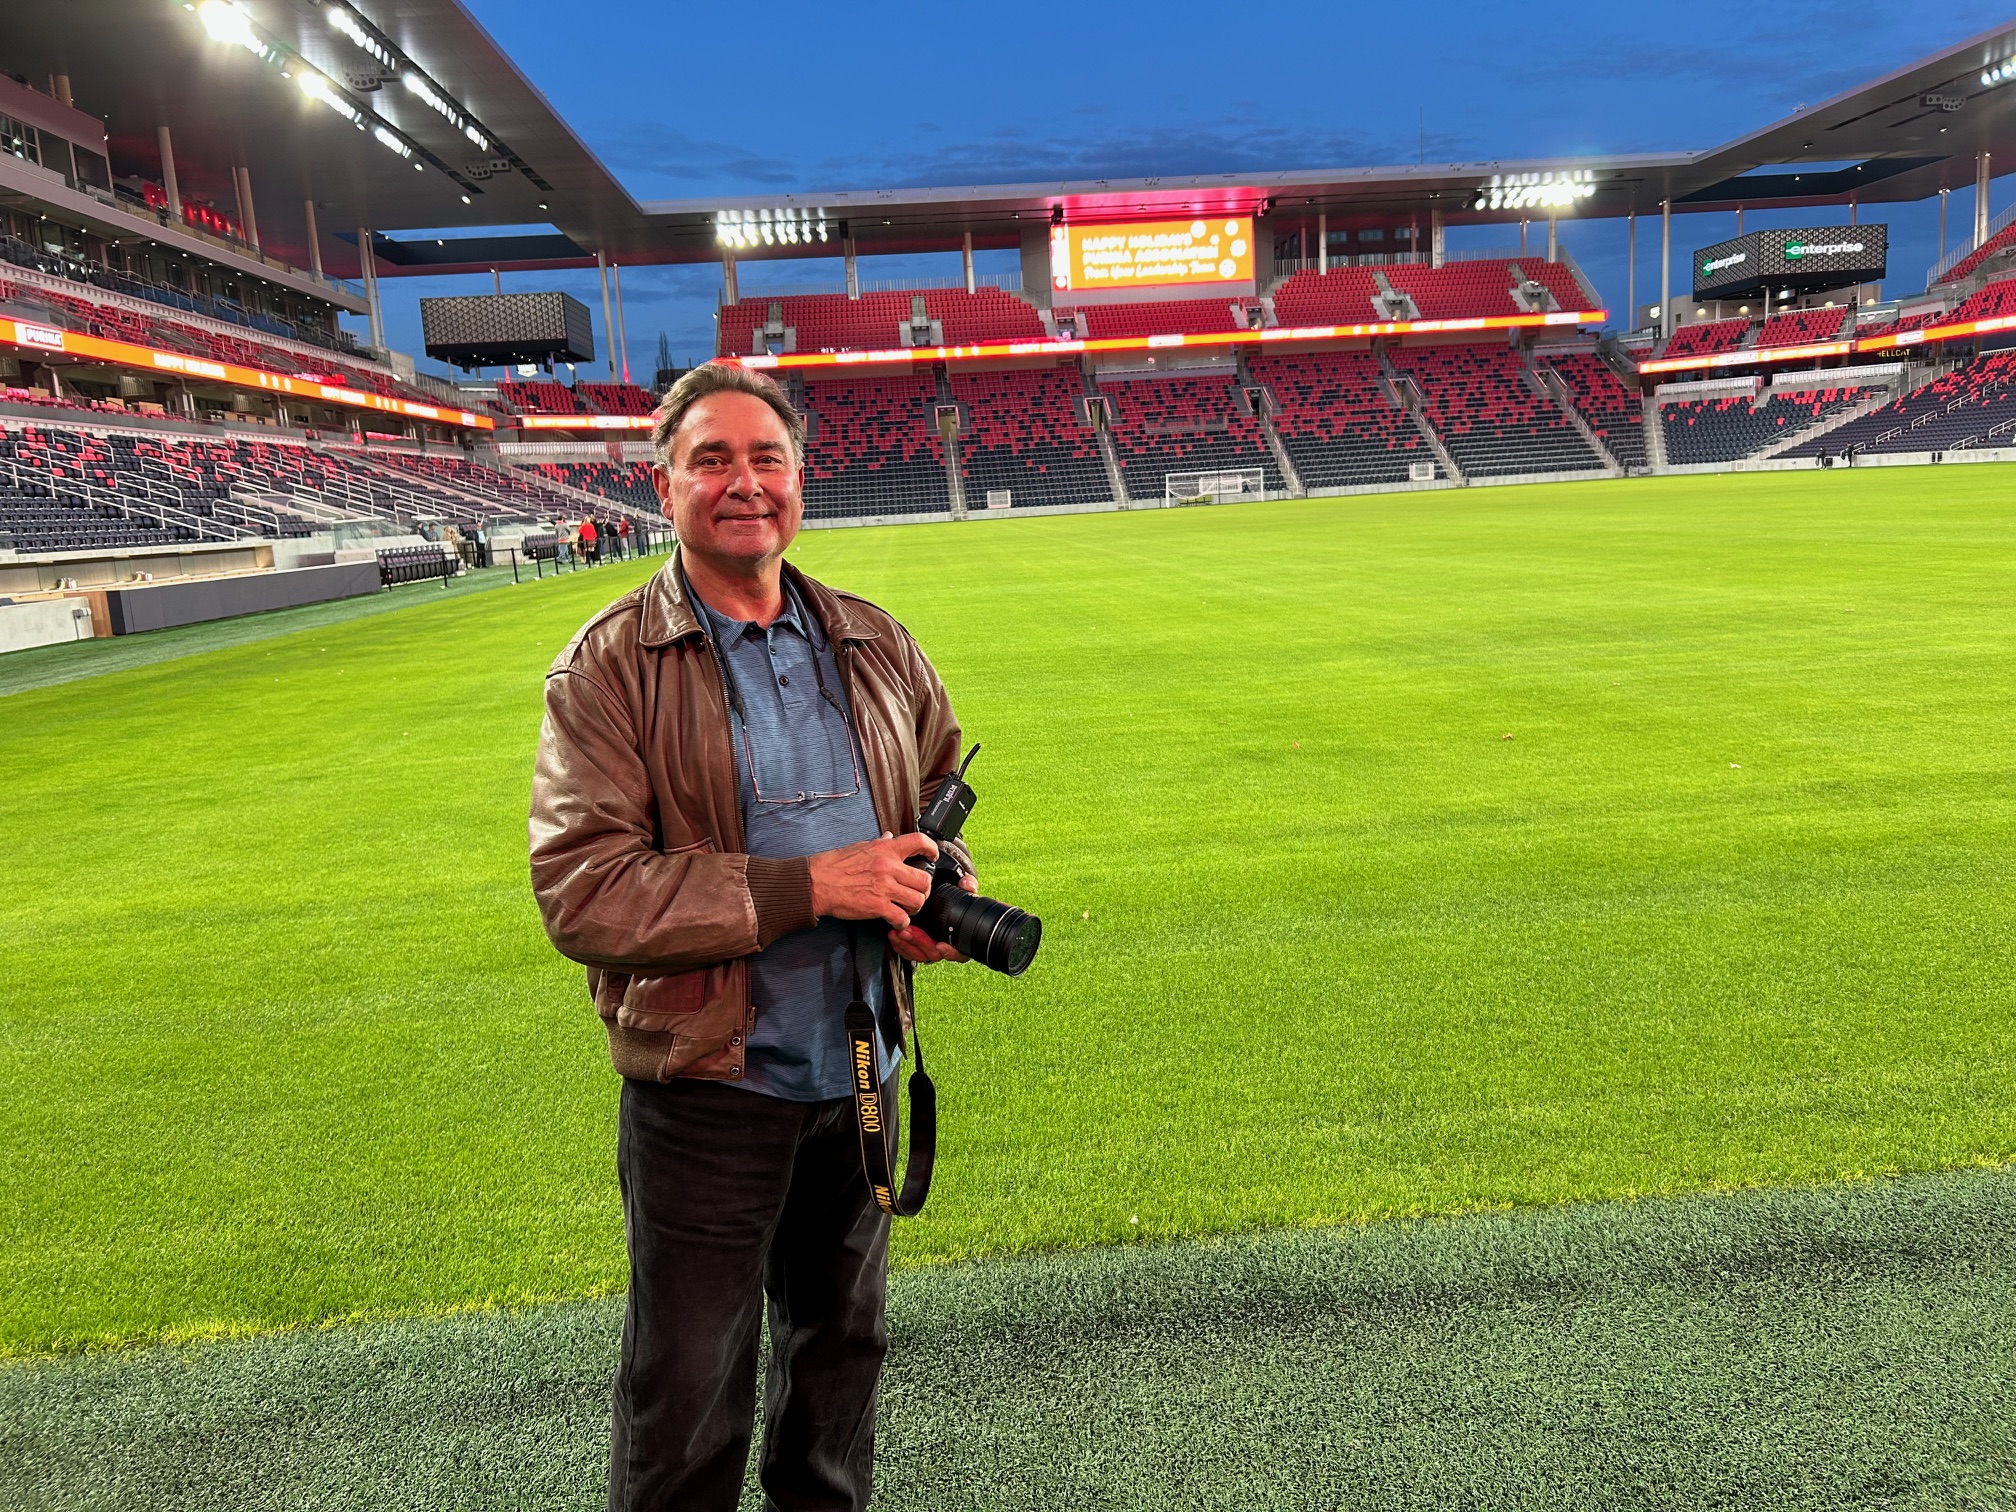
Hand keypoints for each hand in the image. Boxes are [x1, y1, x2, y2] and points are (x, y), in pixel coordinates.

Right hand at [808, 832, 937, 929]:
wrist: (816, 883)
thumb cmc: (834, 865)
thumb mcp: (859, 847)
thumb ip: (879, 844)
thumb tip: (889, 837)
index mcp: (885, 850)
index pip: (918, 841)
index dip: (931, 849)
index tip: (932, 856)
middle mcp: (888, 867)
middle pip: (924, 879)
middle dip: (923, 889)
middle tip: (916, 892)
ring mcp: (884, 887)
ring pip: (917, 900)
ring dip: (914, 907)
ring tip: (907, 908)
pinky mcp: (877, 906)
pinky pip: (901, 918)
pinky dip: (902, 922)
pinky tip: (896, 920)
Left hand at [890, 870, 975, 965]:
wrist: (937, 899)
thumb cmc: (951, 896)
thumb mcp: (961, 888)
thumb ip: (967, 884)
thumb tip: (968, 886)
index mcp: (959, 938)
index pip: (960, 953)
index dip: (951, 952)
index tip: (940, 944)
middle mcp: (945, 946)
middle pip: (934, 954)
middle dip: (920, 943)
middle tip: (908, 931)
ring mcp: (930, 948)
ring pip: (919, 955)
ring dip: (907, 944)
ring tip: (898, 931)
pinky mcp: (916, 947)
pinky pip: (908, 953)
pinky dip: (900, 945)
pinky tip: (893, 935)